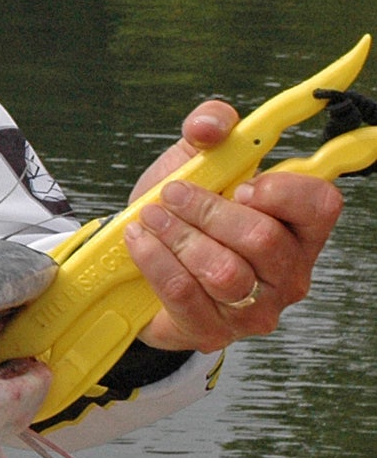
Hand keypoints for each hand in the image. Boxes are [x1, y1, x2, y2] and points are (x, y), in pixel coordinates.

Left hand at [124, 100, 342, 352]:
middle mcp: (289, 273)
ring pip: (224, 271)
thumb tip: (211, 125)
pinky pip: (185, 294)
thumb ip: (208, 127)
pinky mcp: (214, 332)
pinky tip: (139, 242)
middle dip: (208, 211)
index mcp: (299, 227)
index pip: (320, 206)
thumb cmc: (180, 214)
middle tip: (172, 194)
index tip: (239, 183)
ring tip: (150, 217)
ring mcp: (255, 309)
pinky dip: (155, 261)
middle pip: (262, 239)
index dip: (281, 192)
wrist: (136, 267)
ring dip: (178, 237)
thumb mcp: (192, 161)